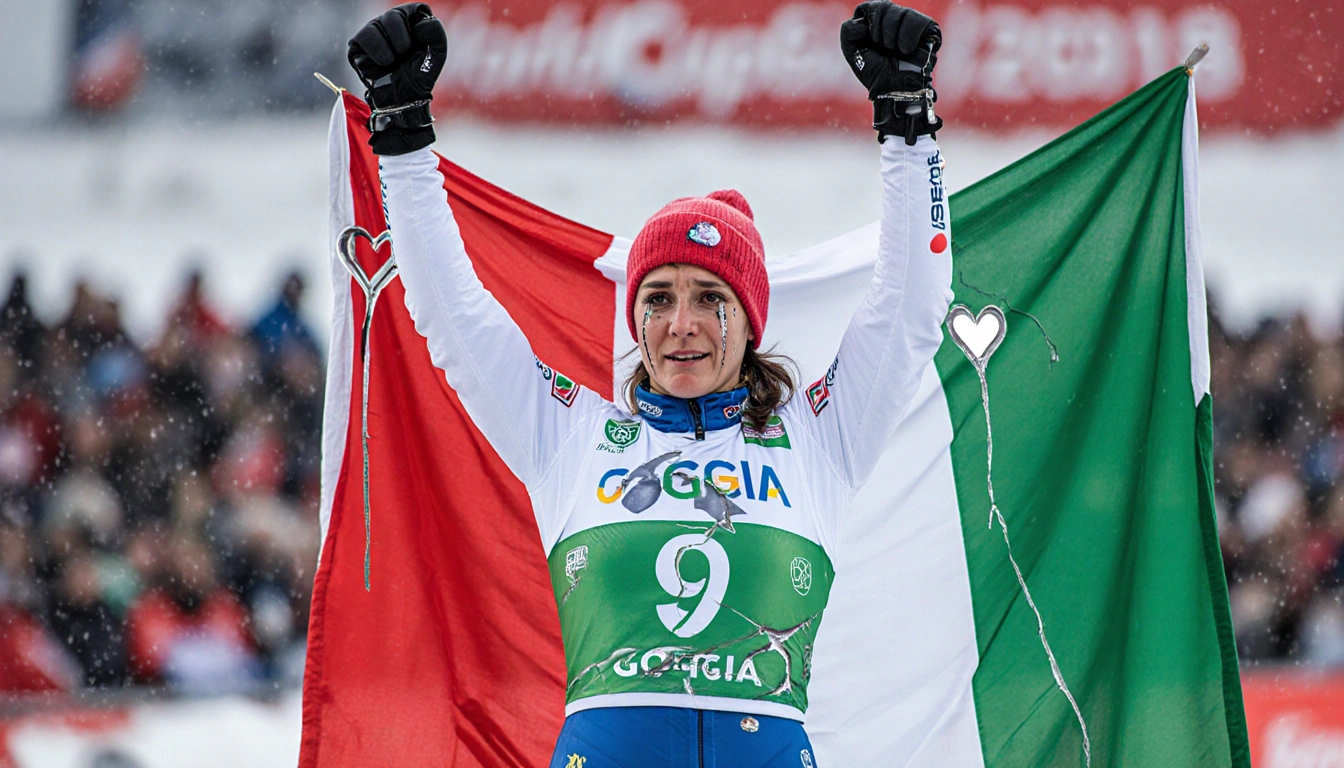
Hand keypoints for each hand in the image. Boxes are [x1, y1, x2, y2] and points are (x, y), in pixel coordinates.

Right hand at [348, 3, 446, 154]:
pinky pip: (361, 44)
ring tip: (392, 64)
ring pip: (373, 29)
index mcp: (409, 19)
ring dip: (387, 53)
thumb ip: (435, 30)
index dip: (418, 30)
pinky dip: (374, 60)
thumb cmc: (420, 74)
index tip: (418, 47)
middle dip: (402, 42)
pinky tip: (381, 68)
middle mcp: (389, 21)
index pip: (414, 9)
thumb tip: (417, 24)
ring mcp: (371, 32)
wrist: (404, 99)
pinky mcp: (356, 47)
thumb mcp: (436, 52)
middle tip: (404, 56)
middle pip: (392, 16)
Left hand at [839, 2, 943, 144]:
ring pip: (902, 12)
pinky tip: (907, 50)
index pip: (869, 7)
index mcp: (876, 24)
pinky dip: (909, 37)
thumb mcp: (853, 52)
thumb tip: (862, 21)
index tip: (869, 39)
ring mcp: (912, 24)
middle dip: (880, 30)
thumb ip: (848, 30)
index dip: (867, 21)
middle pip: (884, 6)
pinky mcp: (929, 29)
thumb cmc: (875, 74)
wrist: (895, 88)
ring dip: (893, 36)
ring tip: (896, 52)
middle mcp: (894, 21)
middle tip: (883, 48)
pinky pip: (917, 21)